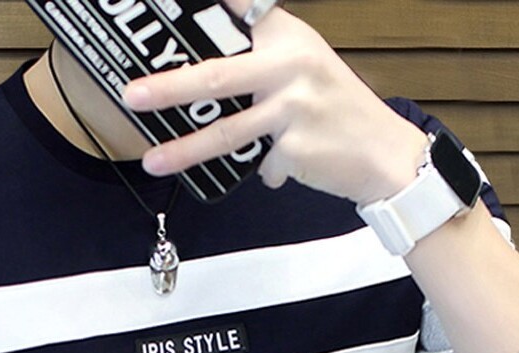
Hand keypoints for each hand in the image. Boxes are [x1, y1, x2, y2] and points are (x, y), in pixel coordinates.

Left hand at [123, 0, 426, 204]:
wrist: (384, 154)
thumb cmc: (339, 111)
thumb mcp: (307, 65)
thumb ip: (263, 58)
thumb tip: (206, 72)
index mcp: (289, 37)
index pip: (242, 7)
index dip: (208, 5)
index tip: (167, 7)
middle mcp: (290, 66)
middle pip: (218, 76)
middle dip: (169, 87)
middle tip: (134, 95)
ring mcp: (293, 110)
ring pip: (227, 132)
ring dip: (185, 149)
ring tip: (153, 160)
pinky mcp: (295, 150)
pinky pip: (259, 165)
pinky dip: (264, 170)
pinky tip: (282, 166)